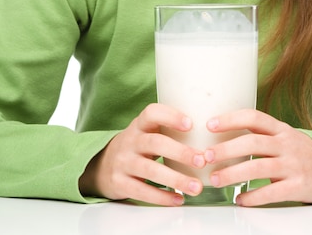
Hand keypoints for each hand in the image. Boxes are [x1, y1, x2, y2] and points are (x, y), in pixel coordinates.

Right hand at [79, 103, 205, 205]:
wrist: (102, 166)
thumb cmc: (137, 147)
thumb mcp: (147, 132)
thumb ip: (168, 130)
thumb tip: (209, 133)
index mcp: (139, 124)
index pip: (152, 112)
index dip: (171, 116)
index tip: (191, 124)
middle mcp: (130, 141)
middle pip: (154, 143)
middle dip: (180, 152)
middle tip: (201, 160)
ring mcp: (123, 162)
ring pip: (150, 170)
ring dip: (176, 179)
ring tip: (196, 187)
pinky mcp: (119, 183)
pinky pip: (142, 190)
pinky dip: (162, 197)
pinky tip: (178, 199)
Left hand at [204, 109, 311, 205]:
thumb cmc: (299, 153)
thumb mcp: (283, 137)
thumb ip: (259, 134)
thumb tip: (222, 136)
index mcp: (280, 129)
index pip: (253, 117)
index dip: (231, 119)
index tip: (210, 124)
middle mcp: (286, 144)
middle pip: (252, 142)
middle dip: (226, 149)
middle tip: (206, 156)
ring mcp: (293, 165)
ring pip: (258, 167)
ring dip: (233, 174)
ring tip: (215, 179)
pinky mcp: (299, 186)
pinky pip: (272, 192)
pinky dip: (253, 197)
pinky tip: (240, 199)